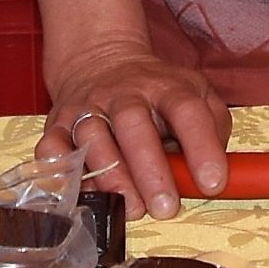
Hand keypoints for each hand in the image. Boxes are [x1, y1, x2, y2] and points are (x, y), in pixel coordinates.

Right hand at [37, 38, 229, 221]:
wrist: (98, 60)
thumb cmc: (157, 93)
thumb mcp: (196, 95)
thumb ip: (213, 129)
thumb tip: (216, 172)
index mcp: (166, 88)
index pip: (186, 110)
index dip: (201, 146)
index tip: (213, 183)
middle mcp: (124, 94)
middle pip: (133, 123)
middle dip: (149, 168)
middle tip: (165, 207)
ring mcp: (88, 107)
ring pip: (93, 137)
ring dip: (110, 175)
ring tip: (130, 208)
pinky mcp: (58, 123)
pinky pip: (52, 146)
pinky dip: (58, 170)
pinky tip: (75, 191)